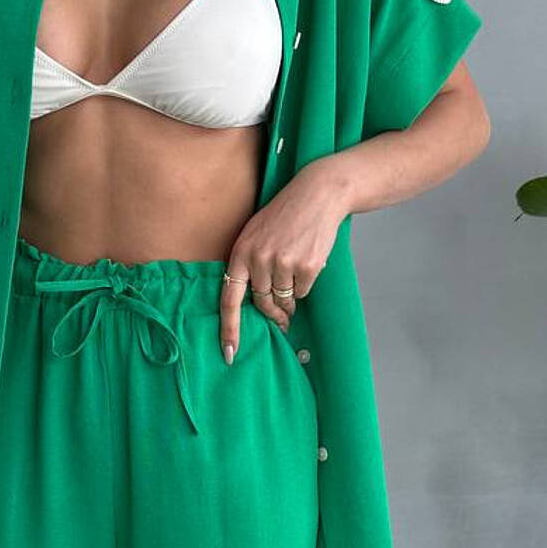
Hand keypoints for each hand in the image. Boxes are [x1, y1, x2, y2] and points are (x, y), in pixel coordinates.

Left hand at [220, 159, 351, 361]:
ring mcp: (283, 263)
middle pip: (262, 305)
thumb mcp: (255, 234)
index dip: (229, 329)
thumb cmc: (284, 216)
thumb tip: (252, 304)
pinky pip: (303, 292)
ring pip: (285, 300)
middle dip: (274, 315)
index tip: (230, 353)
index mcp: (240, 252)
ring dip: (291, 298)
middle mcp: (259, 259)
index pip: (229, 299)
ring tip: (295, 276)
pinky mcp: (306, 266)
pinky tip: (307, 263)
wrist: (316, 194)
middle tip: (282, 319)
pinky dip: (305, 285)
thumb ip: (248, 265)